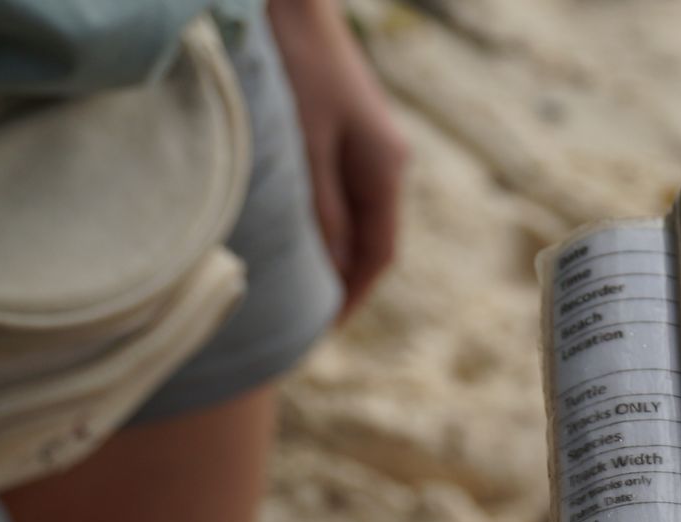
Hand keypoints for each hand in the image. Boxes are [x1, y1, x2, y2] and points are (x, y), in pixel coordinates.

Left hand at [269, 0, 407, 317]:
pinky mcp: (349, 130)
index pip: (378, 252)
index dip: (352, 295)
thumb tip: (328, 269)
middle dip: (346, 281)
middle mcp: (387, 160)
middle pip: (372, 238)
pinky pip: (345, 193)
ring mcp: (370, 144)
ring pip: (358, 216)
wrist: (294, 2)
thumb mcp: (303, 145)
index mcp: (385, 168)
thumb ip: (319, 208)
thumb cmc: (295, 64)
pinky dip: (328, 222)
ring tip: (305, 286)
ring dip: (336, 252)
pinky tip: (302, 232)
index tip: (326, 329)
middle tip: (311, 320)